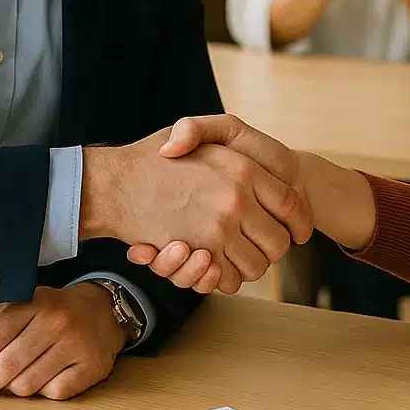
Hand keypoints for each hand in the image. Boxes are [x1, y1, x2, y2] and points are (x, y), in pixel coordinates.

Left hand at [0, 283, 125, 399]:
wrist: (102, 311)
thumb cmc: (52, 313)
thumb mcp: (15, 311)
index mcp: (31, 302)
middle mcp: (55, 320)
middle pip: (4, 368)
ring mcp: (75, 343)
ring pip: (26, 385)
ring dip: (16, 387)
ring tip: (23, 374)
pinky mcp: (91, 365)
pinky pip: (53, 393)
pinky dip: (45, 391)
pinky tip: (49, 375)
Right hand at [82, 126, 310, 295]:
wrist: (111, 183)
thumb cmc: (153, 156)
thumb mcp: (193, 130)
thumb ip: (226, 139)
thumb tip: (252, 173)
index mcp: (244, 168)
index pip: (292, 205)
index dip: (298, 223)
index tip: (296, 231)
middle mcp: (236, 198)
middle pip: (278, 243)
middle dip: (271, 250)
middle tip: (255, 245)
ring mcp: (218, 228)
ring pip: (256, 266)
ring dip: (247, 267)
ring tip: (231, 255)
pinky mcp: (197, 252)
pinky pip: (227, 279)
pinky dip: (223, 279)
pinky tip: (209, 265)